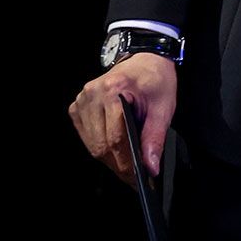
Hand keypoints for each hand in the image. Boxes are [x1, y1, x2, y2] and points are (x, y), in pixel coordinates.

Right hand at [69, 53, 177, 182]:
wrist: (144, 59)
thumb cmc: (155, 81)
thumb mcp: (163, 108)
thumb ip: (154, 138)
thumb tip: (150, 167)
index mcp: (113, 90)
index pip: (116, 138)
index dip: (127, 163)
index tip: (137, 180)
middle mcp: (92, 94)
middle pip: (101, 144)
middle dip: (119, 166)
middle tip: (134, 179)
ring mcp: (82, 99)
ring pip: (92, 144)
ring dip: (109, 159)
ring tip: (127, 167)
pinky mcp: (77, 106)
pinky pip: (86, 136)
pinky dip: (100, 147)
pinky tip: (114, 150)